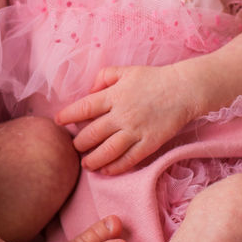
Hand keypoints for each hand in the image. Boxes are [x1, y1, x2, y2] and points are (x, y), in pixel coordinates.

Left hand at [53, 65, 193, 173]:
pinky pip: (129, 159)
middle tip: (75, 147)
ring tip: (86, 164)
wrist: (184, 89)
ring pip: (107, 150)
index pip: (84, 108)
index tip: (58, 121)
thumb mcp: (125, 71)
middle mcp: (122, 114)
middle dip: (79, 143)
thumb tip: (89, 92)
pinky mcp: (149, 143)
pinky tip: (107, 170)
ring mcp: (136, 130)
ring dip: (93, 160)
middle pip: (92, 134)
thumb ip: (103, 78)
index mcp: (114, 95)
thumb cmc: (153, 79)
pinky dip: (115, 167)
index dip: (68, 116)